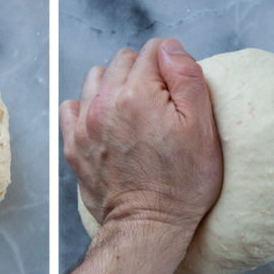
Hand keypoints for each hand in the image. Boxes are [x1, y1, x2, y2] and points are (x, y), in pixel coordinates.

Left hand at [60, 38, 222, 232]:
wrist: (147, 226)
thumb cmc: (182, 182)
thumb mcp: (202, 128)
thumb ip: (186, 77)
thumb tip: (169, 47)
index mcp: (137, 94)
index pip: (154, 50)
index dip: (171, 68)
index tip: (176, 95)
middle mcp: (104, 104)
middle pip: (123, 61)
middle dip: (143, 74)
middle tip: (159, 107)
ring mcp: (84, 125)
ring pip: (96, 78)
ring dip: (114, 87)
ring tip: (132, 113)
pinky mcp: (72, 145)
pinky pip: (72, 106)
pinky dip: (88, 108)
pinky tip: (106, 123)